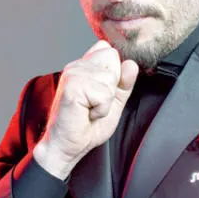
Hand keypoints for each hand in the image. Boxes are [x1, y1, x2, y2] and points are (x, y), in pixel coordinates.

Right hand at [34, 40, 138, 179]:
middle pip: (112, 57)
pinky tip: (87, 113)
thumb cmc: (86, 126)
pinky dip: (101, 109)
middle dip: (111, 84)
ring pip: (110, 77)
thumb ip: (124, 83)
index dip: (114, 73)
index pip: (110, 51)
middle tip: (95, 102)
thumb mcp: (113, 102)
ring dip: (106, 100)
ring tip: (90, 109)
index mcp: (84, 66)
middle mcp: (77, 65)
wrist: (66, 146)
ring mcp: (73, 74)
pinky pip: (104, 93)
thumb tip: (131, 64)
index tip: (101, 93)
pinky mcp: (72, 86)